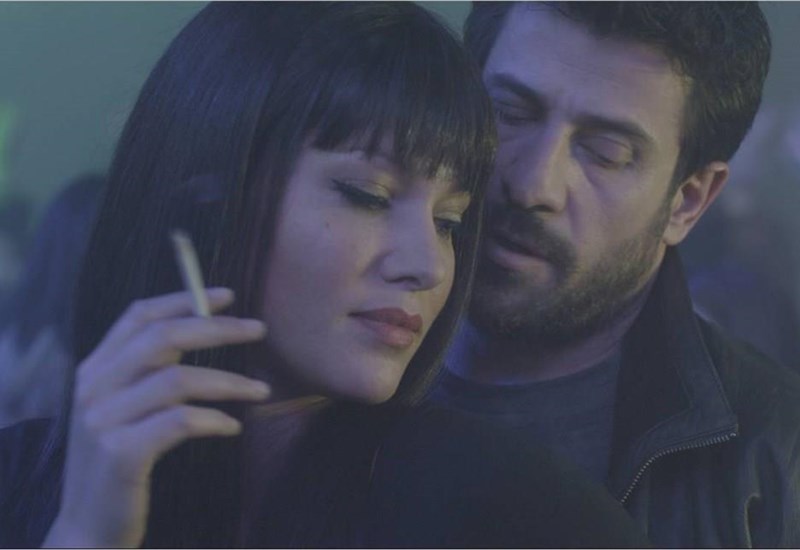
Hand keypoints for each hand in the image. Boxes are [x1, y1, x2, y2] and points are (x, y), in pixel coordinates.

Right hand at [43, 288, 268, 547]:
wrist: (88, 529)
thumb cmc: (119, 464)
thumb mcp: (122, 411)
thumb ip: (146, 373)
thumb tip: (204, 330)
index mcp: (94, 371)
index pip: (139, 316)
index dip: (185, 299)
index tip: (227, 295)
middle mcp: (94, 389)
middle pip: (162, 338)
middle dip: (217, 328)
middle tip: (259, 329)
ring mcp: (104, 421)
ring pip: (177, 378)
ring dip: (228, 380)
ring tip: (261, 390)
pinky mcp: (120, 455)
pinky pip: (179, 422)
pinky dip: (213, 419)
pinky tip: (231, 427)